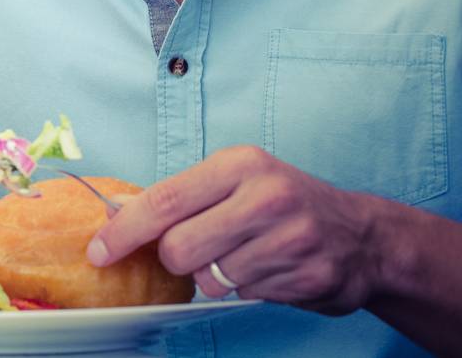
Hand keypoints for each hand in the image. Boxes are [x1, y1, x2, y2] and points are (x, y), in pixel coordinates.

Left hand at [88, 145, 379, 313]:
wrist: (363, 235)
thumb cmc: (282, 202)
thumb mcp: (235, 180)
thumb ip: (181, 196)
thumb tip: (117, 214)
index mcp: (240, 164)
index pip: (164, 200)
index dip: (124, 230)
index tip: (99, 250)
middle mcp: (266, 197)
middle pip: (178, 249)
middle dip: (175, 258)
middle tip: (197, 248)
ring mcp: (291, 238)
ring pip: (210, 279)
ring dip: (216, 276)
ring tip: (246, 254)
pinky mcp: (309, 277)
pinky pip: (246, 296)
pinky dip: (248, 287)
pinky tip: (271, 269)